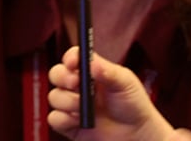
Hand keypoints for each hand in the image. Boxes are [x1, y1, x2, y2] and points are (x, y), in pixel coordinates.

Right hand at [46, 47, 182, 140]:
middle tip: (76, 84)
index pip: (73, 58)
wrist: (136, 134)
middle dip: (62, 77)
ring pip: (54, 96)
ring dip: (68, 102)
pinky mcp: (68, 124)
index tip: (73, 63)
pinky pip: (54, 118)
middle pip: (56, 74)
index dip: (69, 58)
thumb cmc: (133, 105)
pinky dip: (64, 119)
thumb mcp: (126, 83)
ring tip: (86, 108)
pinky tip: (80, 121)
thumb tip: (92, 63)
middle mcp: (78, 86)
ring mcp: (72, 105)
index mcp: (91, 72)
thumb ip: (109, 71)